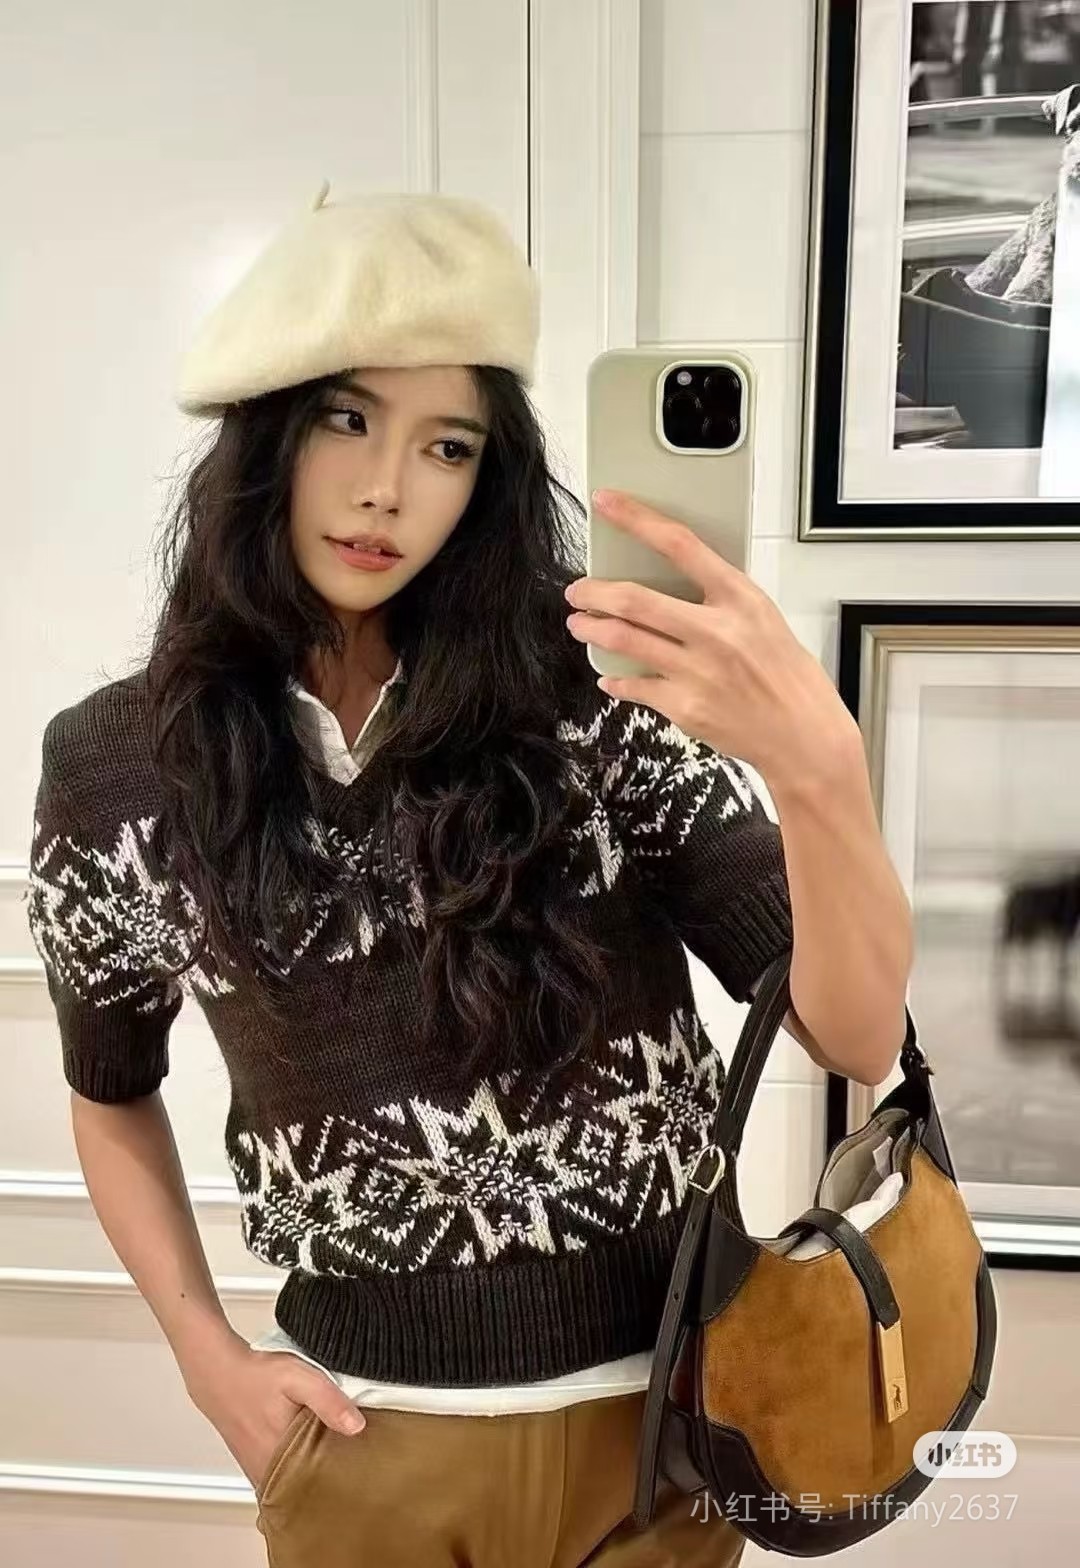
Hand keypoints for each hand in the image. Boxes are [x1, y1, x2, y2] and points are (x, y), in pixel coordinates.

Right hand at [181, 1327, 365, 1491]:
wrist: (218, 1372)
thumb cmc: (256, 1376)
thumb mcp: (298, 1379)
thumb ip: (328, 1402)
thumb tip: (357, 1426)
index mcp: (282, 1458)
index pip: (320, 1487)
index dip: (342, 1479)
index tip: (360, 1469)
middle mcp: (269, 1472)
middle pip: (308, 1490)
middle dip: (330, 1481)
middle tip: (350, 1466)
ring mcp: (259, 1471)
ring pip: (293, 1485)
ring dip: (311, 1476)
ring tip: (331, 1458)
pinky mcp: (254, 1465)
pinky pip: (280, 1477)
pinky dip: (294, 1470)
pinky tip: (305, 1454)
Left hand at [564, 489, 861, 788]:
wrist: (804, 736)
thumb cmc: (787, 677)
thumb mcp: (764, 618)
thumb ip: (721, 598)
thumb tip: (674, 582)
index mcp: (740, 598)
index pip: (680, 544)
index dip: (636, 520)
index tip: (608, 504)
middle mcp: (716, 632)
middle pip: (634, 599)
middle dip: (593, 591)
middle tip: (578, 590)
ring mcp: (697, 672)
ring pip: (623, 640)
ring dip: (591, 629)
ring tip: (581, 623)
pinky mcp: (684, 707)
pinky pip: (633, 686)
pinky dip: (615, 678)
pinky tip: (610, 674)